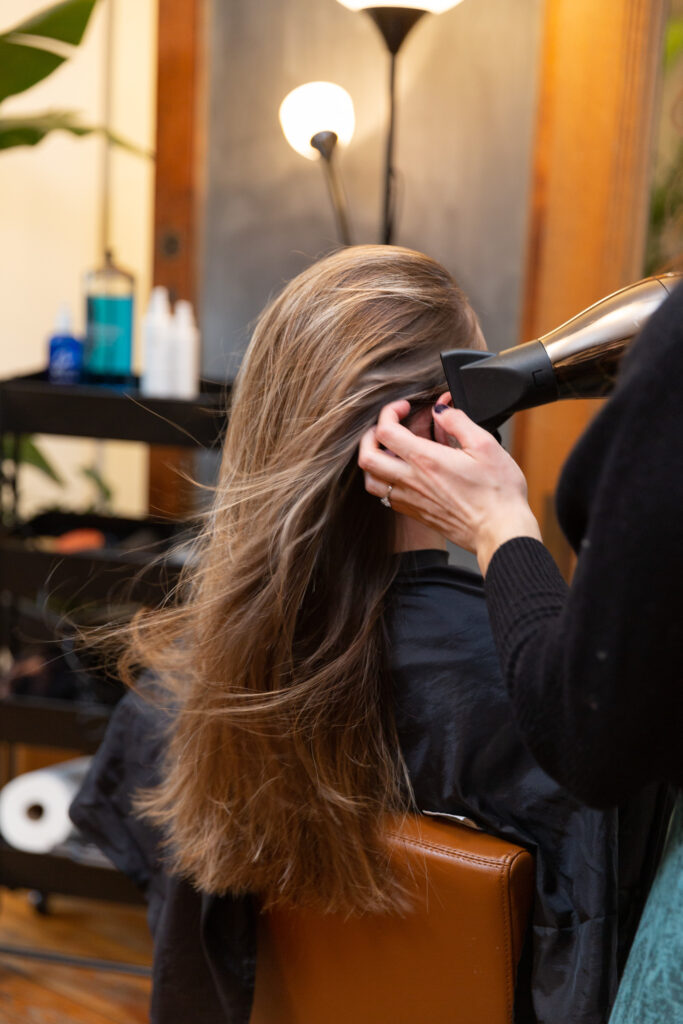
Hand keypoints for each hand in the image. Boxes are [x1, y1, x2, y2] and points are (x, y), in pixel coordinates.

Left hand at [358, 397, 540, 574]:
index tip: (404, 407)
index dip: (389, 412)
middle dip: (370, 436)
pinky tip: (404, 473)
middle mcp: (411, 481)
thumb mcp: (485, 445)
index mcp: (425, 460)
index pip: (385, 430)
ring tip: (389, 450)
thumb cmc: (498, 492)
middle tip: (387, 427)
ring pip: (371, 481)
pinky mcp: (416, 513)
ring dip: (374, 461)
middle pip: (367, 457)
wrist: (500, 531)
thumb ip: (458, 422)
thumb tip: (440, 412)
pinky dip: (386, 480)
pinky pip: (386, 497)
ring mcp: (411, 500)